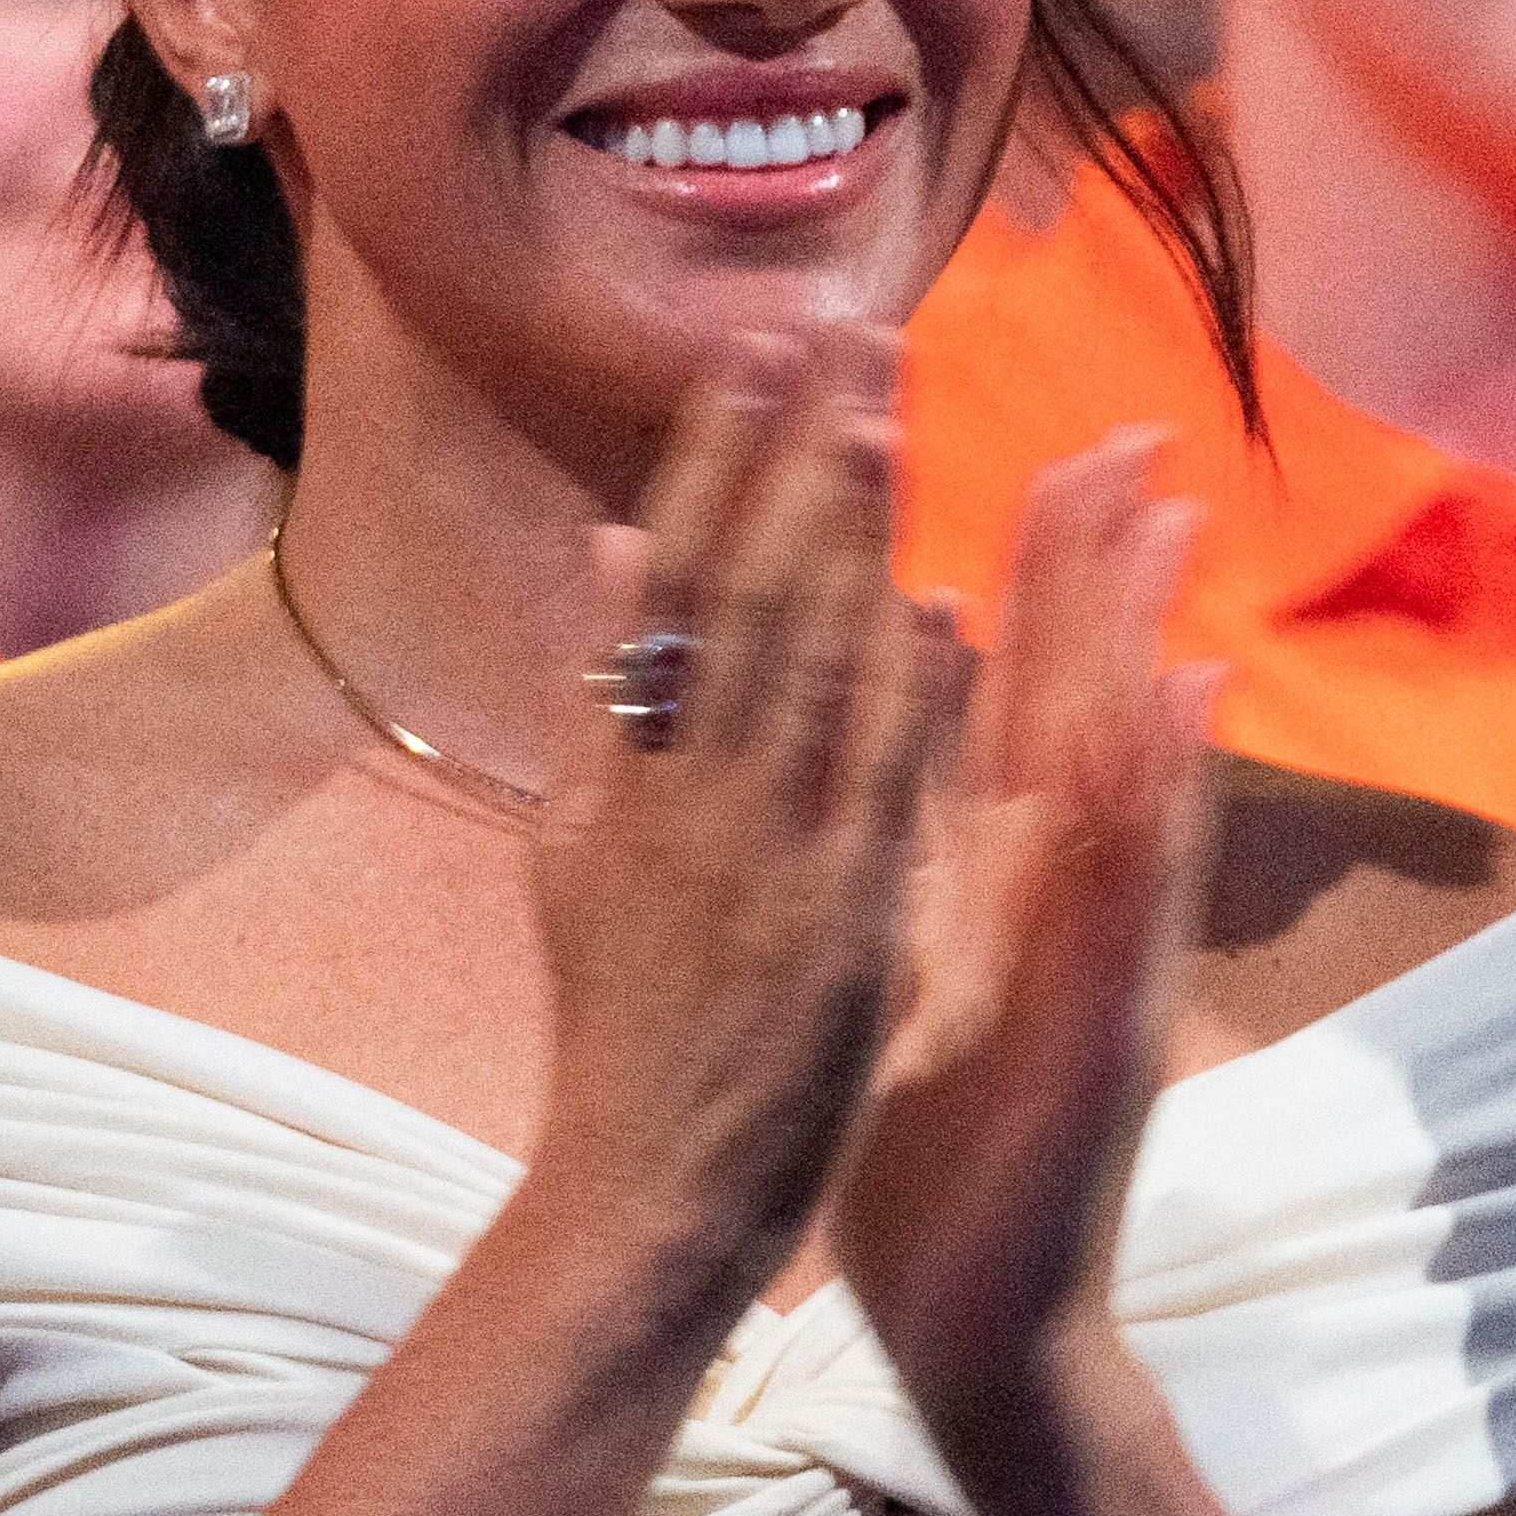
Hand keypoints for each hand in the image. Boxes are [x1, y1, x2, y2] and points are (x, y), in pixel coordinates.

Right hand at [528, 328, 964, 1313]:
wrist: (647, 1189)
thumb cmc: (623, 1020)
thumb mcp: (577, 845)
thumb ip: (600, 694)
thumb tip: (608, 541)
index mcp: (619, 770)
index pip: (672, 579)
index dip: (715, 454)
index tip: (753, 347)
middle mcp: (678, 794)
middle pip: (740, 593)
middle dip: (789, 453)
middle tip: (836, 326)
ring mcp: (757, 855)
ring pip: (805, 668)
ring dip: (846, 536)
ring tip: (882, 413)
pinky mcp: (836, 922)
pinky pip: (873, 789)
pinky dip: (900, 698)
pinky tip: (938, 606)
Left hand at [831, 428, 1221, 1436]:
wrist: (991, 1315)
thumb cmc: (941, 1154)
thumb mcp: (921, 978)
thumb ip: (930, 860)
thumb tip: (902, 771)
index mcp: (1003, 880)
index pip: (1023, 694)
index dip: (1039, 574)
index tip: (1056, 450)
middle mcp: (1063, 895)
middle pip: (1087, 695)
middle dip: (1106, 562)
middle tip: (1135, 430)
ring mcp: (1100, 950)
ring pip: (1125, 762)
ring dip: (1149, 640)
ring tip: (1172, 517)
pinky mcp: (1112, 1014)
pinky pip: (1137, 885)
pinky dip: (1164, 792)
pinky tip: (1188, 702)